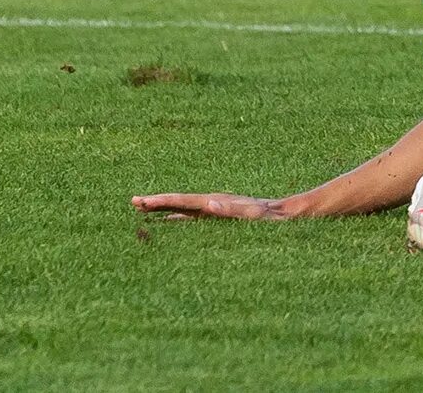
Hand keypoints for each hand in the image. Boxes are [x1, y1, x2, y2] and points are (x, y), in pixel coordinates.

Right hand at [132, 191, 297, 220]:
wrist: (290, 214)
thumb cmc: (274, 218)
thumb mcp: (255, 216)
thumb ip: (233, 211)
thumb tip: (208, 204)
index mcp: (219, 202)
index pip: (184, 202)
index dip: (162, 202)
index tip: (141, 202)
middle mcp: (216, 203)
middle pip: (181, 202)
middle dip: (157, 202)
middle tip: (133, 202)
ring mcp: (218, 208)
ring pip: (185, 208)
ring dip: (165, 208)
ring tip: (144, 209)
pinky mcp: (223, 215)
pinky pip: (195, 216)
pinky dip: (179, 216)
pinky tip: (171, 221)